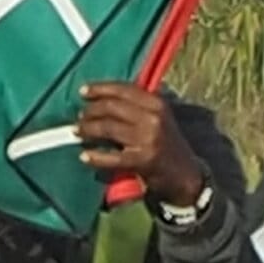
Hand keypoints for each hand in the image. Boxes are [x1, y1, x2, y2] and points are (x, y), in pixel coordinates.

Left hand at [76, 82, 206, 207]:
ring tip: (78, 132)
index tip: (83, 91)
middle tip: (80, 117)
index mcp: (156, 103)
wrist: (185, 173)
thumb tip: (101, 97)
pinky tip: (85, 156)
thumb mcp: (158, 117)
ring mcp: (148, 138)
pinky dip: (95, 156)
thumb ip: (136, 105)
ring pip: (108, 127)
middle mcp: (153, 117)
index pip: (123, 89)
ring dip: (88, 129)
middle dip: (91, 111)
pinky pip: (112, 157)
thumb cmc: (166, 142)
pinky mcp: (143, 160)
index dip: (100, 89)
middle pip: (111, 107)